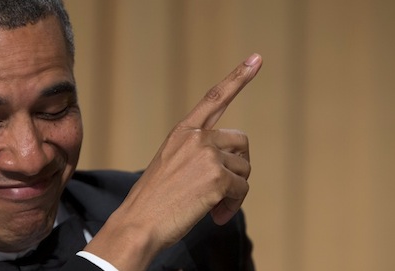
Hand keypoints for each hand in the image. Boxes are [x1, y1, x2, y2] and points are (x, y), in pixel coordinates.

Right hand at [84, 53, 261, 269]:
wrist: (138, 223)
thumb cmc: (153, 200)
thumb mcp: (170, 164)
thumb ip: (198, 154)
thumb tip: (233, 165)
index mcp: (182, 132)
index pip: (214, 98)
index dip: (238, 78)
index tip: (256, 59)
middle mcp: (196, 137)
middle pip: (241, 143)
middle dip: (238, 166)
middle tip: (224, 190)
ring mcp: (207, 155)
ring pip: (244, 170)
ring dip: (234, 192)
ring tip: (213, 207)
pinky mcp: (217, 177)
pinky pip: (242, 190)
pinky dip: (233, 206)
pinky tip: (214, 216)